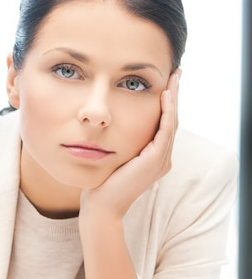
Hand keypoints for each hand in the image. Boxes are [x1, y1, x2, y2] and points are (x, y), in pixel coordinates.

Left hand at [81, 71, 179, 219]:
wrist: (102, 206)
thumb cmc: (102, 185)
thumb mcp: (114, 157)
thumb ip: (120, 143)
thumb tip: (109, 125)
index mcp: (154, 158)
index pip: (164, 124)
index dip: (167, 103)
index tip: (165, 82)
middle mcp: (162, 158)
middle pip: (173, 119)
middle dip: (174, 95)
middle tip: (176, 72)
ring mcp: (161, 160)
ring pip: (172, 122)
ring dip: (174, 98)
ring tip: (174, 77)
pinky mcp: (155, 160)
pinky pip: (165, 130)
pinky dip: (167, 112)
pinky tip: (164, 95)